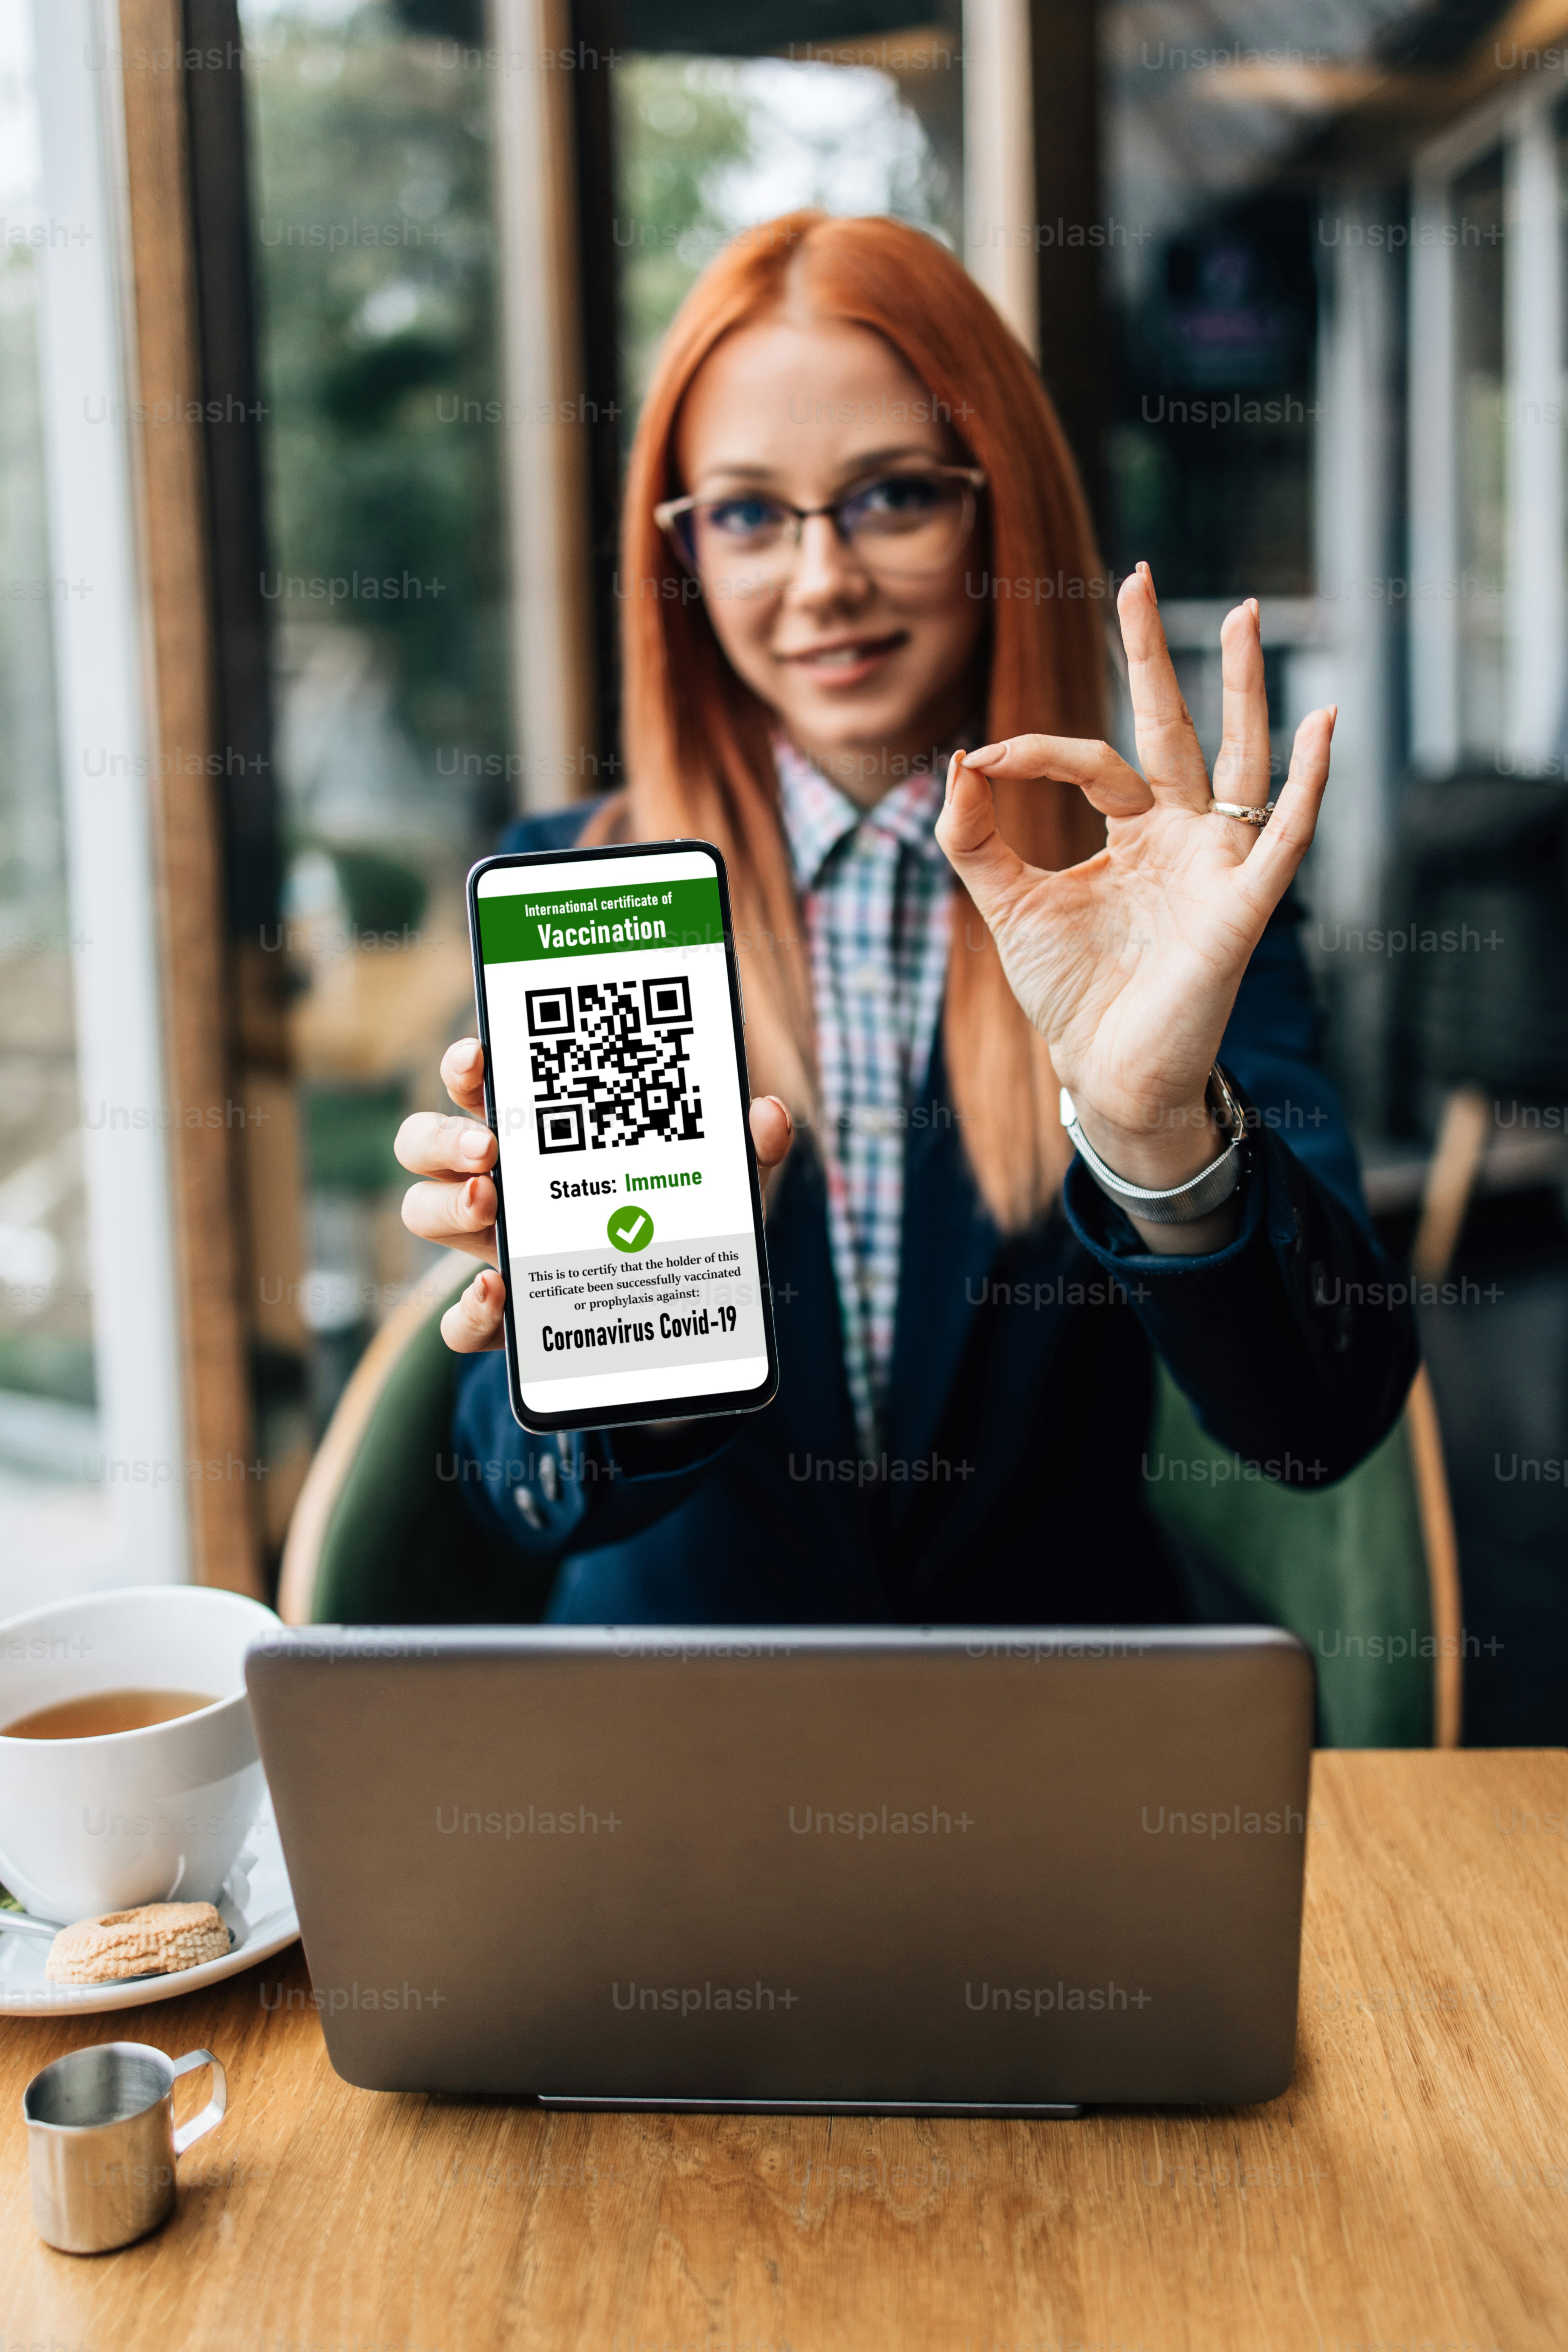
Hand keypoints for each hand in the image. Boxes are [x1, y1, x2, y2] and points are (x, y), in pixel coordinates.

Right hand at [396, 1038, 795, 1352]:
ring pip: (425, 1214)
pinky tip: (497, 1295)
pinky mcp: (507, 1317)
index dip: (466, 1066)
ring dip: (446, 1205)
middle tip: (489, 1146)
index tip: (480, 1055)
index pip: (480, 1085)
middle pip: (426, 1143)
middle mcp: (502, 1183)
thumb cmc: (681, 1215)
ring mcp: (494, 1247)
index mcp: (540, 1134)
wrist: (687, 1314)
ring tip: (491, 1203)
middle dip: (443, 1136)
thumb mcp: (720, 1178)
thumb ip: (745, 1145)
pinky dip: (467, 1311)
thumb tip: (766, 1114)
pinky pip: (459, 1322)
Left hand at [934, 565, 1333, 1252]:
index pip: (1094, 760)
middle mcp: (1182, 837)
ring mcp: (1218, 865)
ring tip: (1248, 614)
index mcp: (1133, 834)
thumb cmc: (1068, 994)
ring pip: (1240, 759)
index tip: (980, 757)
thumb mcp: (1007, 904)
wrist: (1101, 1074)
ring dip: (1245, 688)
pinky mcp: (1243, 906)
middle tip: (1140, 576)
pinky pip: (1287, 833)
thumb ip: (976, 837)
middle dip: (1158, 655)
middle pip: (1175, 727)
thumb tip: (955, 759)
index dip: (1034, 750)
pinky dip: (1311, 780)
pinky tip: (1325, 719)